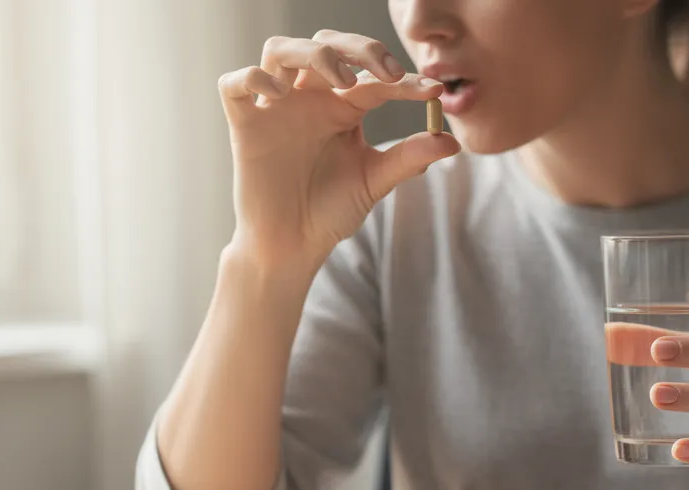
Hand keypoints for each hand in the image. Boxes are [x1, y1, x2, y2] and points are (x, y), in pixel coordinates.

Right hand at [218, 31, 459, 269]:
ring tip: (341, 79)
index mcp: (343, 107)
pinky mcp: (245, 125)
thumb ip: (409, 157)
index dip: (404, 79)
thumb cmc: (331, 212)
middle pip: (326, 43)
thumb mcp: (375, 181)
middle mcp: (309, 98)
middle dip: (359, 48)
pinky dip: (252, 76)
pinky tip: (278, 93)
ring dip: (313, 53)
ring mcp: (275, 108)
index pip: (373, 77)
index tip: (432, 90)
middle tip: (386, 73)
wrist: (294, 246)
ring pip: (281, 49)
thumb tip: (454, 141)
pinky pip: (235, 84)